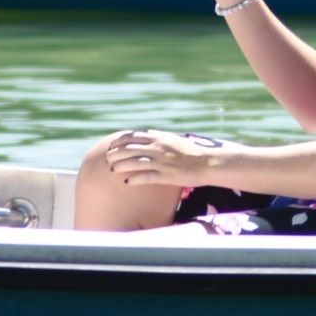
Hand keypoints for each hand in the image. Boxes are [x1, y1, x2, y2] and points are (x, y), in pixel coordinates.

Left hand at [104, 128, 222, 186]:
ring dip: (121, 166)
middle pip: (130, 149)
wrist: (207, 163)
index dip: (120, 141)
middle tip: (108, 159)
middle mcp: (158, 148)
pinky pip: (146, 177)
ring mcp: (161, 162)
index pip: (133, 137)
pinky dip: (135, 179)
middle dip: (116, 154)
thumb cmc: (191, 152)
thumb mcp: (174, 139)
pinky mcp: (166, 175)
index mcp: (159, 138)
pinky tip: (127, 182)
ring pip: (135, 163)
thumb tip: (146, 133)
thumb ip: (159, 136)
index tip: (112, 145)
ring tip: (112, 170)